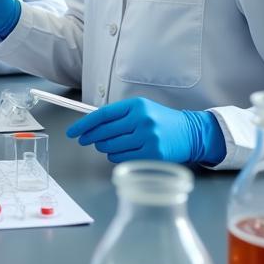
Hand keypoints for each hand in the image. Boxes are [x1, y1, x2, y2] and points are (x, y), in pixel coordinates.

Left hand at [66, 97, 225, 164]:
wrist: (190, 132)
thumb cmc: (161, 121)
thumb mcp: (141, 109)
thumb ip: (118, 115)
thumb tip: (90, 125)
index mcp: (136, 106)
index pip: (102, 115)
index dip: (84, 124)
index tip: (73, 131)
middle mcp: (141, 120)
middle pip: (104, 132)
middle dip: (90, 138)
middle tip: (85, 140)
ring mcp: (148, 138)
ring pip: (110, 147)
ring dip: (104, 148)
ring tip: (108, 144)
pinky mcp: (152, 154)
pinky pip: (122, 158)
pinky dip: (115, 156)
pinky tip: (120, 152)